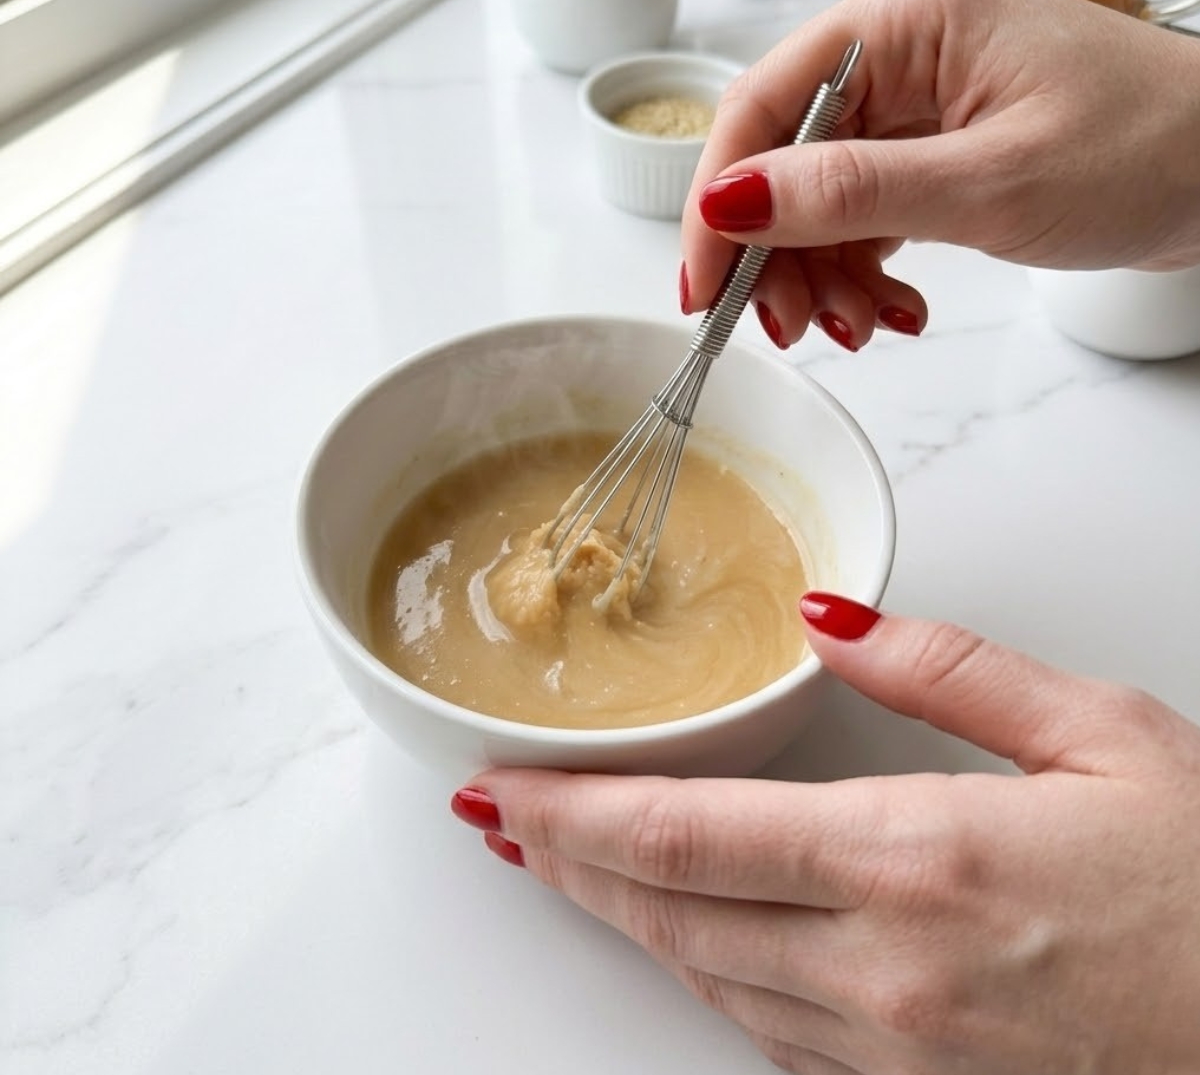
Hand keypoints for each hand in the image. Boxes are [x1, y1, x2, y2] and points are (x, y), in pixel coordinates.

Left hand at [452, 593, 1199, 1073]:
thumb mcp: (1101, 736)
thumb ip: (948, 668)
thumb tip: (835, 618)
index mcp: (917, 860)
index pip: (686, 835)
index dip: (574, 812)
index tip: (506, 784)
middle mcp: (883, 969)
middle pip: (667, 910)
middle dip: (565, 861)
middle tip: (500, 818)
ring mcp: (893, 1049)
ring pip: (703, 974)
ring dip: (617, 914)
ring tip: (557, 865)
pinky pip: (766, 1028)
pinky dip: (699, 968)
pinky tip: (677, 934)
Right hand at [682, 0, 1199, 352]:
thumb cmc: (1147, 149)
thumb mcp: (988, 185)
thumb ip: (850, 193)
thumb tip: (732, 202)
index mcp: (905, 15)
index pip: (762, 106)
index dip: (720, 202)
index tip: (706, 287)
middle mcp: (897, 46)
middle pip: (781, 159)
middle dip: (779, 256)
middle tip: (795, 328)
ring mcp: (913, 97)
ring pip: (815, 199)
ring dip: (823, 276)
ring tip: (865, 328)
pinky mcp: (930, 145)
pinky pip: (859, 213)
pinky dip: (862, 271)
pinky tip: (894, 309)